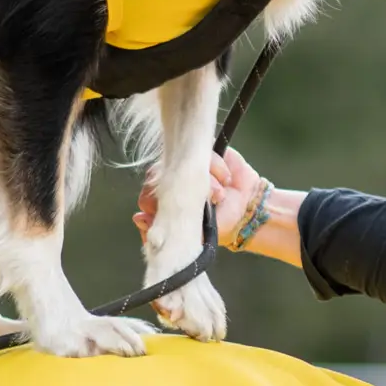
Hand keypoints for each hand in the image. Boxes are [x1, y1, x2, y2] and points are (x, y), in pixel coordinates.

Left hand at [134, 147, 266, 250]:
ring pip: (182, 162)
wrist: (249, 210)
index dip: (154, 198)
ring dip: (204, 181)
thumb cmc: (219, 223)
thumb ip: (164, 230)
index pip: (146, 193)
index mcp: (164, 199)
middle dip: (180, 189)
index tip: (169, 208)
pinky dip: (216, 166)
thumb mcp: (191, 234)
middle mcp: (173, 179)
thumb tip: (137, 218)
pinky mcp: (208, 151)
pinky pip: (205, 151)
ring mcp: (189, 164)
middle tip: (202, 203)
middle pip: (160, 172)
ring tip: (220, 197)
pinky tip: (226, 178)